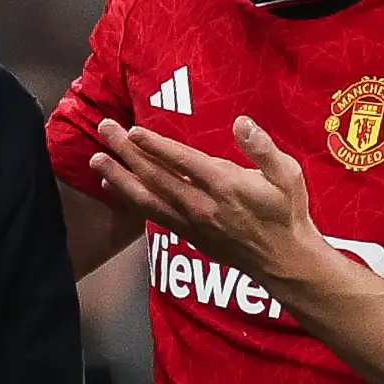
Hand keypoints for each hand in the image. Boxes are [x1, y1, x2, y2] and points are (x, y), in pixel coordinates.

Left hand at [90, 118, 336, 292]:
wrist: (283, 261)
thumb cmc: (287, 213)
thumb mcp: (287, 175)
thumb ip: (263, 148)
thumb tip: (241, 122)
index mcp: (225, 186)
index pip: (182, 162)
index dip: (155, 146)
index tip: (132, 131)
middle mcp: (201, 205)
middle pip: (156, 176)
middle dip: (127, 152)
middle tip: (104, 129)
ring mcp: (191, 222)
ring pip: (147, 198)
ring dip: (119, 177)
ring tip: (95, 159)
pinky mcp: (187, 234)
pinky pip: (152, 214)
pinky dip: (130, 199)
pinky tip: (113, 185)